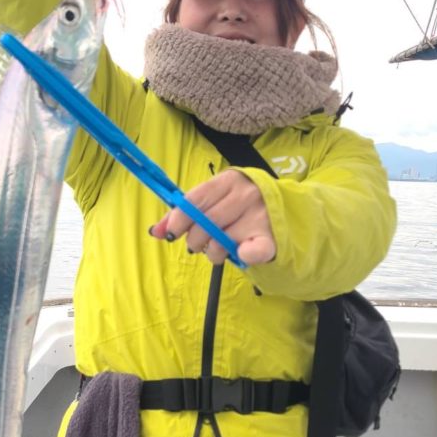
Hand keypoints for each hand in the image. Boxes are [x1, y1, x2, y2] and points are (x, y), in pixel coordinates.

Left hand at [150, 169, 275, 265]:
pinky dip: (242, 256)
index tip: (171, 234)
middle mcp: (247, 194)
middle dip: (194, 239)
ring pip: (222, 240)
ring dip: (212, 252)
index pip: (196, 200)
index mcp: (229, 180)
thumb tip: (155, 231)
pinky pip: (252, 252)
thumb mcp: (214, 201)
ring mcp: (261, 215)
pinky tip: (240, 254)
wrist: (281, 213)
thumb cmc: (238, 208)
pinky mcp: (271, 238)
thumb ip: (185, 213)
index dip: (179, 219)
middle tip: (197, 245)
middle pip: (207, 222)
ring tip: (217, 250)